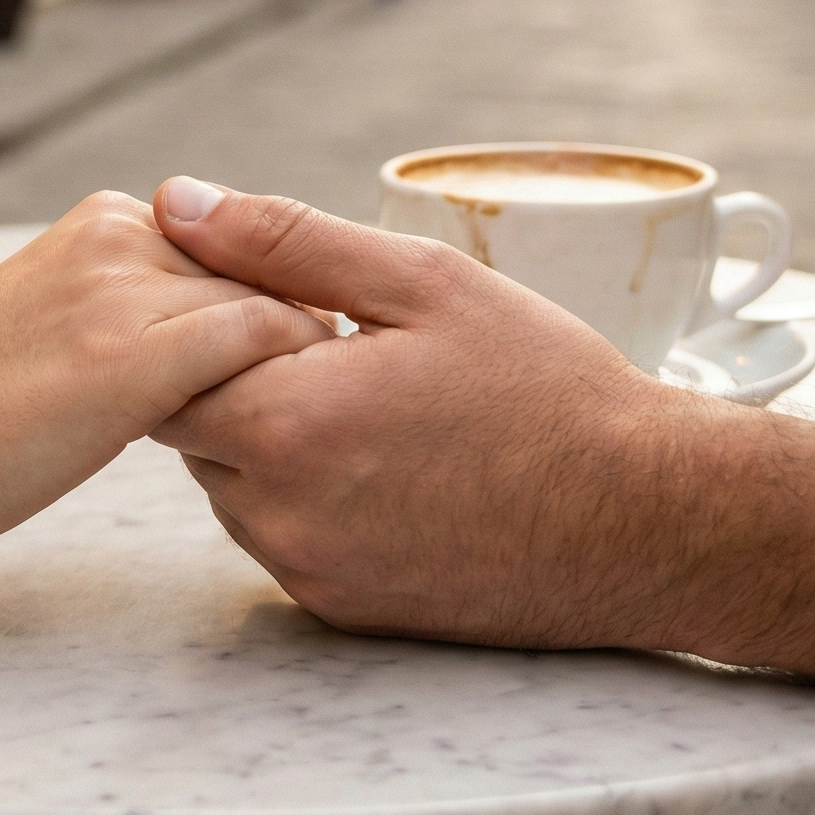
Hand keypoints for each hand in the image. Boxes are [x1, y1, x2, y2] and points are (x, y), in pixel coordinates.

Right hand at [0, 191, 333, 594]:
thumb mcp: (60, 322)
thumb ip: (137, 307)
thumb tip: (235, 332)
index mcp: (102, 218)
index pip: (239, 248)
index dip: (277, 307)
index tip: (308, 364)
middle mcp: (118, 232)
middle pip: (263, 273)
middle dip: (297, 334)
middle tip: (330, 400)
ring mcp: (123, 291)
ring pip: (270, 305)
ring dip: (301, 363)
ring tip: (314, 424)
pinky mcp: (133, 359)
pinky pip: (260, 344)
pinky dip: (292, 379)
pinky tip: (294, 431)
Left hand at [148, 176, 720, 647]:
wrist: (648, 522)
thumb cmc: (545, 387)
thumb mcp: (422, 282)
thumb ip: (283, 241)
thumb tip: (176, 202)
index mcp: (285, 423)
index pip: (166, 364)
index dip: (207, 318)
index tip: (275, 296)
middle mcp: (278, 514)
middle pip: (192, 426)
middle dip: (239, 378)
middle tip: (330, 343)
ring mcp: (307, 572)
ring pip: (232, 484)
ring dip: (271, 438)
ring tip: (369, 402)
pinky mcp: (340, 612)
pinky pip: (281, 537)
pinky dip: (309, 495)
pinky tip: (388, 462)